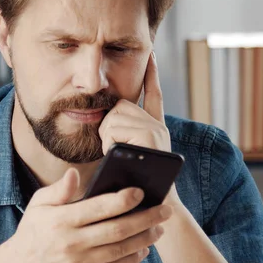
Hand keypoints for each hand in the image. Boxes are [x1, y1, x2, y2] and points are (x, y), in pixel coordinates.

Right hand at [0, 168, 172, 262]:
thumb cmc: (34, 230)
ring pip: (120, 250)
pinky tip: (144, 248)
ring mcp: (79, 262)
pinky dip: (133, 258)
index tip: (141, 192)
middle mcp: (72, 242)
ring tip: (159, 228)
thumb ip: (59, 190)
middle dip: (145, 219)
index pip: (98, 208)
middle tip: (165, 210)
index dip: (122, 200)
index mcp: (62, 220)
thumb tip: (75, 174)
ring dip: (144, 239)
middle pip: (117, 230)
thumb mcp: (38, 204)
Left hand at [98, 52, 181, 205]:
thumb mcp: (131, 156)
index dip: (152, 74)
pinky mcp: (151, 137)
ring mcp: (156, 130)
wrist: (154, 208)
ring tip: (119, 156)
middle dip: (108, 127)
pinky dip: (110, 143)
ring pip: (113, 119)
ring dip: (107, 138)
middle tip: (115, 149)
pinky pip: (116, 130)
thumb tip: (105, 123)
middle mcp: (158, 125)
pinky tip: (120, 154)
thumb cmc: (137, 186)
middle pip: (119, 107)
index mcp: (154, 127)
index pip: (153, 94)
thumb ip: (123, 137)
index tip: (152, 53)